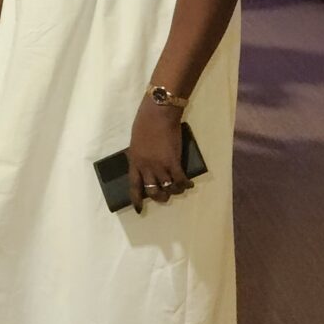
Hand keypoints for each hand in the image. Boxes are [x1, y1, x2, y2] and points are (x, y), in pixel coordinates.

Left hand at [127, 97, 191, 212]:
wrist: (157, 114)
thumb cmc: (144, 123)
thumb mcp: (136, 142)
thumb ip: (140, 155)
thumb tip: (145, 165)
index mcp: (134, 161)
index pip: (134, 185)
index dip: (136, 199)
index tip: (139, 209)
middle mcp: (146, 167)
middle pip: (152, 191)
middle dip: (160, 197)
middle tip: (165, 195)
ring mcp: (160, 165)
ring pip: (168, 188)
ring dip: (174, 191)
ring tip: (179, 188)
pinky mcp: (173, 162)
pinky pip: (180, 180)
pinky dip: (185, 184)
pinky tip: (189, 184)